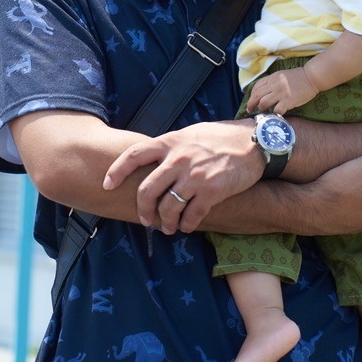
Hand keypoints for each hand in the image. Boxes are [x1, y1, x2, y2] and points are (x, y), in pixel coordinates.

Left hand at [103, 120, 261, 233]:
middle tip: (146, 220)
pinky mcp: (212, 191)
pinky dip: (187, 224)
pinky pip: (191, 215)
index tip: (106, 184)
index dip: (116, 171)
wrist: (254, 143)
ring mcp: (195, 176)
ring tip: (169, 227)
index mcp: (170, 142)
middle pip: (147, 190)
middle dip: (143, 210)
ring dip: (166, 222)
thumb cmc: (221, 137)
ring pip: (168, 208)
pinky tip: (188, 225)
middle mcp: (179, 159)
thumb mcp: (190, 134)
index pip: (134, 154)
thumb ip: (171, 146)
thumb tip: (152, 160)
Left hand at [246, 67, 317, 114]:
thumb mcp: (281, 75)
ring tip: (263, 113)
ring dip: (261, 109)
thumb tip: (265, 92)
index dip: (251, 95)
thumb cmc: (298, 76)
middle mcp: (274, 85)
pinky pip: (277, 110)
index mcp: (271, 78)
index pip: (256, 86)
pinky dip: (275, 114)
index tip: (251, 101)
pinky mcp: (288, 100)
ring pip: (263, 103)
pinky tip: (275, 115)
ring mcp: (280, 93)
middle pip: (256, 96)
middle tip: (250, 110)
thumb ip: (272, 82)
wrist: (311, 77)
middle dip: (251, 104)